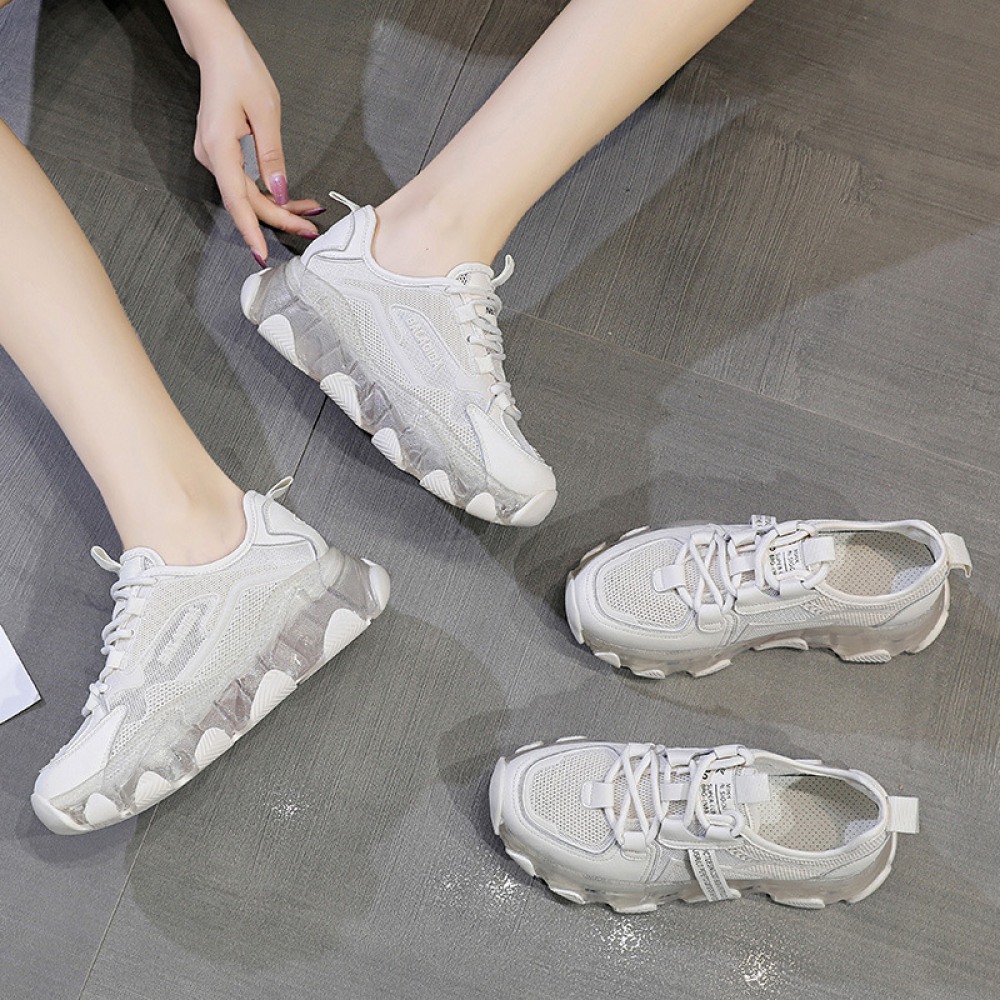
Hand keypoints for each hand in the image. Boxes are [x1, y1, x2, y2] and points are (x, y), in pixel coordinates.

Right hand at [190, 19, 322, 263]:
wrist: (215, 45)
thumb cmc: (238, 69)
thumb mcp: (266, 112)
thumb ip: (273, 156)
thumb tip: (280, 191)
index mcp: (218, 148)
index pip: (237, 201)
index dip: (252, 231)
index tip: (263, 254)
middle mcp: (210, 156)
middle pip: (246, 201)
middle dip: (279, 217)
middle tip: (310, 227)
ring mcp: (213, 155)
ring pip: (246, 193)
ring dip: (276, 206)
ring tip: (308, 212)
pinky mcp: (220, 151)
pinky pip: (243, 181)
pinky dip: (266, 191)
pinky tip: (288, 197)